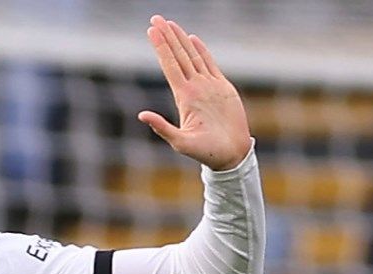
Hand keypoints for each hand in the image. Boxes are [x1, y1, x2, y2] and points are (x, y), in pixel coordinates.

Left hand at [138, 15, 252, 170]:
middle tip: (156, 18)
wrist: (232, 155)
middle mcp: (194, 88)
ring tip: (170, 24)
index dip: (161, 48)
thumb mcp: (181, 143)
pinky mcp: (222, 88)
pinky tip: (193, 39)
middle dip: (167, 37)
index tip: (151, 31)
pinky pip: (210, 64)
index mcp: (184, 97)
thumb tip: (141, 115)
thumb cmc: (207, 153)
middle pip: (178, 56)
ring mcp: (208, 87)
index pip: (169, 66)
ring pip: (192, 57)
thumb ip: (162, 128)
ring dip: (180, 40)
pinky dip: (201, 51)